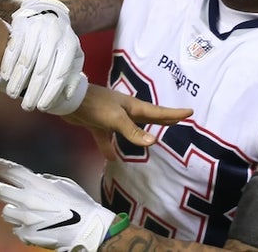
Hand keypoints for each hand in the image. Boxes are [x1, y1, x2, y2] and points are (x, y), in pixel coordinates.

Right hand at [0, 0, 86, 114]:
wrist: (47, 11)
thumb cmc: (61, 41)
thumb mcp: (74, 55)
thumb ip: (73, 75)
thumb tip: (68, 96)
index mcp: (69, 45)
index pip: (60, 73)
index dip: (51, 92)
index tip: (42, 107)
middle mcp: (55, 36)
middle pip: (42, 69)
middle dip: (33, 91)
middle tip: (26, 106)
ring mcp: (37, 29)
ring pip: (26, 60)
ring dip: (18, 80)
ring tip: (12, 94)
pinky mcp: (22, 25)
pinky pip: (13, 47)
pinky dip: (8, 63)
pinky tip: (5, 76)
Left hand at [0, 156, 116, 251]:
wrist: (87, 231)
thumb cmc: (79, 205)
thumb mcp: (64, 185)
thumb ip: (45, 181)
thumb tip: (36, 179)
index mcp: (36, 184)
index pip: (10, 170)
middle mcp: (27, 199)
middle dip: (1, 189)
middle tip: (6, 191)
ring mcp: (25, 218)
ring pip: (6, 211)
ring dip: (13, 210)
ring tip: (29, 213)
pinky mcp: (26, 235)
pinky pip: (16, 229)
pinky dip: (22, 227)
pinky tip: (36, 226)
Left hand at [65, 85, 192, 158]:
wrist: (68, 101)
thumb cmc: (95, 105)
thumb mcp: (116, 119)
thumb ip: (133, 131)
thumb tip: (153, 142)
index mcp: (132, 107)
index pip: (158, 112)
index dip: (173, 114)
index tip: (189, 112)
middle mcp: (124, 111)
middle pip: (147, 117)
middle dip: (163, 119)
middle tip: (178, 120)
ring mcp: (111, 117)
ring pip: (129, 128)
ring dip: (138, 133)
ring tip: (150, 139)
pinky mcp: (98, 123)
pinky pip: (107, 138)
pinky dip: (109, 147)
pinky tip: (111, 157)